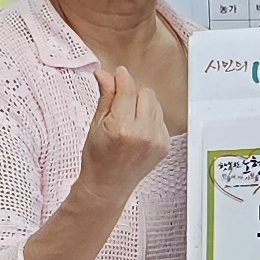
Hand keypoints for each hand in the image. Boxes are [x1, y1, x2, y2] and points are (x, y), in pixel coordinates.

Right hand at [74, 64, 172, 209]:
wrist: (107, 186)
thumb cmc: (97, 159)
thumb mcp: (95, 124)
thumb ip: (105, 96)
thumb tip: (105, 74)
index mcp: (122, 128)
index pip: (128, 89)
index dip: (122, 78)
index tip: (118, 74)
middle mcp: (143, 134)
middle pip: (146, 93)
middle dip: (132, 93)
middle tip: (120, 104)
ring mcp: (157, 141)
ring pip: (155, 104)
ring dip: (142, 105)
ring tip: (127, 120)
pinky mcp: (165, 145)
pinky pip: (161, 119)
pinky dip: (150, 119)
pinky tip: (136, 131)